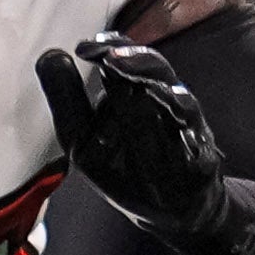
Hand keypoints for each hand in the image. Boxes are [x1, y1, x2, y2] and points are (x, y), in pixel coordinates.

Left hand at [35, 36, 239, 244]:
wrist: (167, 207)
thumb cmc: (122, 166)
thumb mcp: (81, 136)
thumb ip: (67, 98)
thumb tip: (51, 54)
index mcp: (132, 91)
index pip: (125, 57)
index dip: (109, 47)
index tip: (84, 49)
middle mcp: (164, 102)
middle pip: (155, 70)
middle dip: (137, 63)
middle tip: (112, 59)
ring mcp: (186, 130)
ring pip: (180, 101)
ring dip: (165, 93)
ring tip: (147, 89)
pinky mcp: (203, 159)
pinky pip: (198, 142)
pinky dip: (190, 139)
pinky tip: (181, 132)